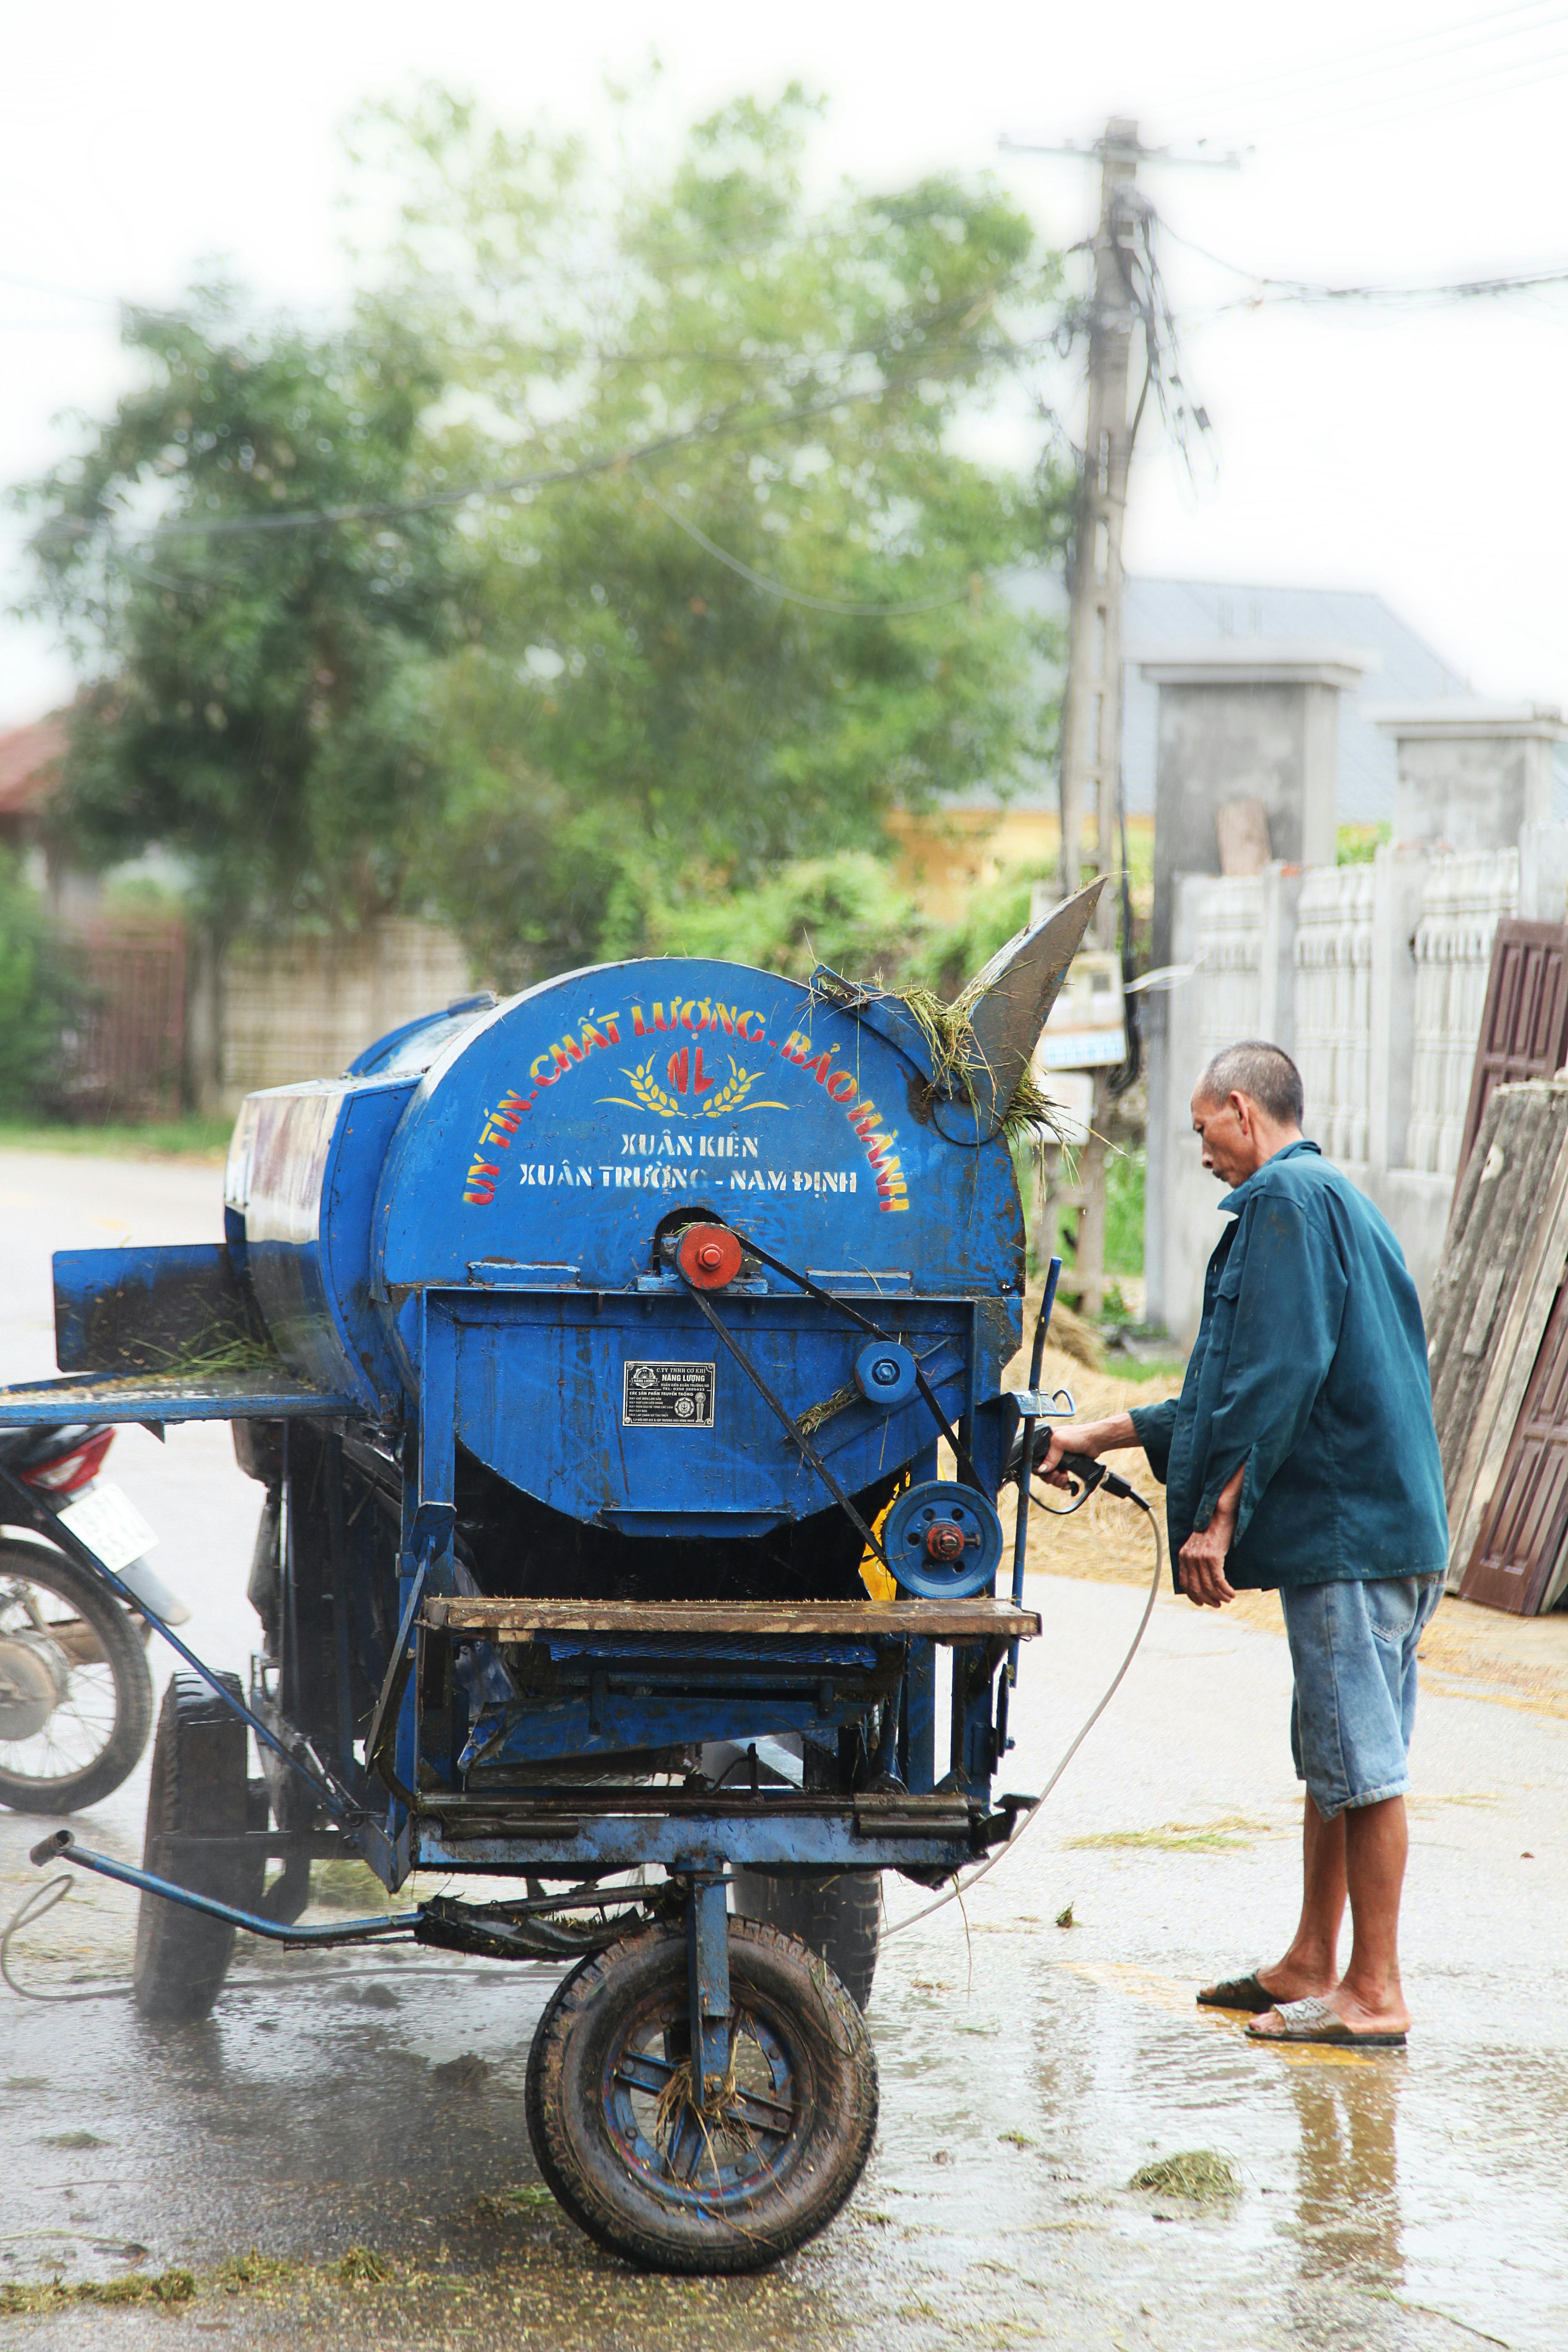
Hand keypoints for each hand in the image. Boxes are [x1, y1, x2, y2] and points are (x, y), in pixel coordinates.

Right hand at [1038, 1413, 1134, 1492]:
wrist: (1096, 1441)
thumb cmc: (1078, 1435)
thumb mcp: (1060, 1441)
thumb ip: (1050, 1455)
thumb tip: (1041, 1470)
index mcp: (1045, 1444)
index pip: (1034, 1460)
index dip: (1038, 1468)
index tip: (1045, 1472)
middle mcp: (1050, 1453)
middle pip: (1042, 1472)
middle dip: (1049, 1477)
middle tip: (1057, 1474)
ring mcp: (1059, 1461)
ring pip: (1051, 1478)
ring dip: (1057, 1481)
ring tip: (1065, 1477)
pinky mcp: (1067, 1468)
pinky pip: (1061, 1480)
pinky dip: (1064, 1484)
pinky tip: (1069, 1483)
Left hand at [1177, 1462, 1244, 1605]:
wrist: (1219, 1513)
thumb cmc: (1212, 1529)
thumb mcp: (1198, 1545)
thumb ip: (1196, 1560)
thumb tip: (1202, 1579)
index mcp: (1183, 1555)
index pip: (1184, 1582)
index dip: (1193, 1595)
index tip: (1202, 1602)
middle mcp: (1189, 1557)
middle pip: (1196, 1587)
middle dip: (1207, 1599)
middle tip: (1217, 1604)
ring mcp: (1200, 1558)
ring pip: (1208, 1586)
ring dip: (1219, 1596)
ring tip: (1227, 1599)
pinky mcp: (1212, 1557)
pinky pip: (1218, 1580)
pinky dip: (1225, 1590)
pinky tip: (1232, 1593)